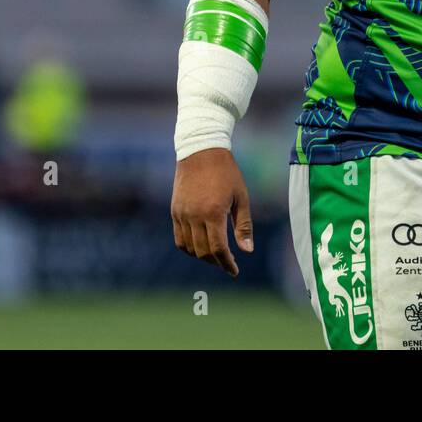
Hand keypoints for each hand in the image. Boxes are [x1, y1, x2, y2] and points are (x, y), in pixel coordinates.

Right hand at [170, 148, 253, 277]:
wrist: (201, 151)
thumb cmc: (226, 173)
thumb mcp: (241, 197)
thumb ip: (243, 225)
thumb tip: (247, 250)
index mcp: (214, 212)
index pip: (219, 249)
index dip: (227, 263)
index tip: (234, 271)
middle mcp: (195, 216)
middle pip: (204, 252)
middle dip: (217, 262)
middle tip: (227, 264)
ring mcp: (182, 214)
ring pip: (190, 248)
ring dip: (203, 257)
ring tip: (215, 256)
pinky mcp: (175, 211)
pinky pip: (179, 238)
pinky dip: (189, 248)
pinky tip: (200, 247)